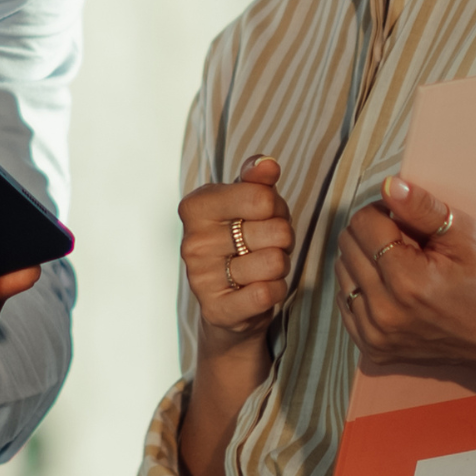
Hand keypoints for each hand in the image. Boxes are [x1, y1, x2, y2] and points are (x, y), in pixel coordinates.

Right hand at [178, 155, 290, 347]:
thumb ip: (256, 180)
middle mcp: (192, 241)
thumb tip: (268, 164)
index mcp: (195, 207)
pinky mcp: (216, 310)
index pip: (262, 198)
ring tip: (263, 267)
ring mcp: (201, 278)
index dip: (276, 208)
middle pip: (276, 231)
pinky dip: (276, 290)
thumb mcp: (247, 205)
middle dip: (283, 239)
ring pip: (275, 263)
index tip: (264, 217)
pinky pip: (267, 293)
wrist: (229, 303)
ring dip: (281, 266)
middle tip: (266, 245)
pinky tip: (261, 289)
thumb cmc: (241, 243)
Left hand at [334, 174, 475, 382]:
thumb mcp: (465, 235)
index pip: (363, 223)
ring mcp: (375, 334)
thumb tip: (389, 186)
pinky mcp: (371, 348)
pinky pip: (344, 300)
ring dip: (364, 260)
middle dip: (372, 234)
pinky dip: (361, 287)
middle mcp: (384, 312)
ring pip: (342, 271)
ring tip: (399, 266)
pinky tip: (389, 288)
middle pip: (347, 245)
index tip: (406, 222)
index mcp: (407, 281)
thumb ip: (423, 207)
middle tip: (405, 244)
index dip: (384, 213)